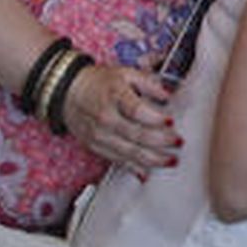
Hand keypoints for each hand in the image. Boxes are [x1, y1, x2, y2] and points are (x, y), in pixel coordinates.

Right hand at [61, 64, 180, 178]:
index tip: (171, 121)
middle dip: (161, 141)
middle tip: (178, 142)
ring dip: (152, 159)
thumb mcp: (125, 73)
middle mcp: (105, 118)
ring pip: (128, 152)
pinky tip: (147, 173)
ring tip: (171, 160)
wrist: (69, 93)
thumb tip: (167, 94)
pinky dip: (133, 168)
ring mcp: (99, 135)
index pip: (136, 110)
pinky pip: (117, 161)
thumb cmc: (99, 83)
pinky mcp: (95, 147)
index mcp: (114, 96)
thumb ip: (148, 82)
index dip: (155, 118)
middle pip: (136, 135)